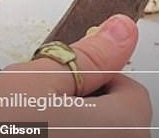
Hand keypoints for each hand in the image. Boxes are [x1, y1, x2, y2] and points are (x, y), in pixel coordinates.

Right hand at [0, 16, 149, 137]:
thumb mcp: (36, 80)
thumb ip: (87, 56)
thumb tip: (122, 30)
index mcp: (123, 129)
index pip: (128, 90)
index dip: (91, 82)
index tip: (62, 88)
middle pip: (114, 121)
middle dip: (81, 112)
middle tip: (39, 114)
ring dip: (69, 133)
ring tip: (30, 133)